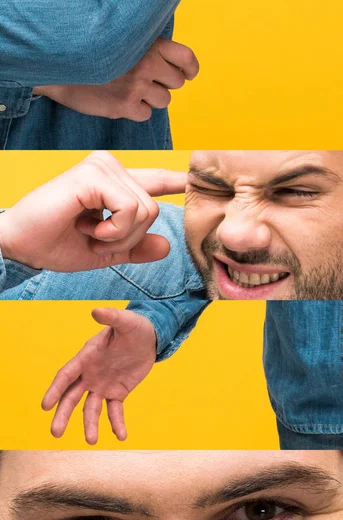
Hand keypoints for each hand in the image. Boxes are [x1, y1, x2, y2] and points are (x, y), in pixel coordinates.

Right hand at [0, 151, 186, 270]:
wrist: (22, 246)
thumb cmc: (58, 244)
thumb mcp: (106, 251)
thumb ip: (136, 247)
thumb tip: (167, 245)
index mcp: (114, 182)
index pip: (155, 178)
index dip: (178, 179)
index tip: (199, 174)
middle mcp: (111, 167)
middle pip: (154, 208)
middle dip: (129, 238)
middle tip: (96, 239)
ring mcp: (102, 166)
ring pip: (145, 210)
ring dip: (119, 236)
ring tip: (89, 233)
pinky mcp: (94, 174)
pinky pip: (130, 209)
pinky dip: (113, 230)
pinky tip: (88, 228)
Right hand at [33, 38, 198, 120]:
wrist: (61, 68)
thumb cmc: (93, 56)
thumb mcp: (124, 43)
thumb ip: (147, 50)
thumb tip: (167, 66)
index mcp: (149, 44)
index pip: (186, 58)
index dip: (190, 69)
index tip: (188, 74)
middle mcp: (147, 64)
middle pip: (176, 83)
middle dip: (166, 84)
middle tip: (149, 83)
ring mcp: (137, 86)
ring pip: (163, 101)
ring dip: (152, 99)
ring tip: (132, 91)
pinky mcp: (125, 106)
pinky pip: (146, 115)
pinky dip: (137, 111)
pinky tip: (122, 102)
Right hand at [42, 308, 156, 444]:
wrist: (150, 338)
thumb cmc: (134, 326)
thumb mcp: (125, 321)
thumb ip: (111, 317)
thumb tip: (96, 311)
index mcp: (86, 357)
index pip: (67, 375)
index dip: (55, 390)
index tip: (45, 406)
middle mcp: (90, 374)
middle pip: (71, 397)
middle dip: (63, 414)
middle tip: (55, 433)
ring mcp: (102, 385)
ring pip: (90, 408)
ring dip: (90, 424)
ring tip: (92, 441)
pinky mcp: (117, 393)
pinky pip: (114, 411)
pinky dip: (117, 424)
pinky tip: (121, 436)